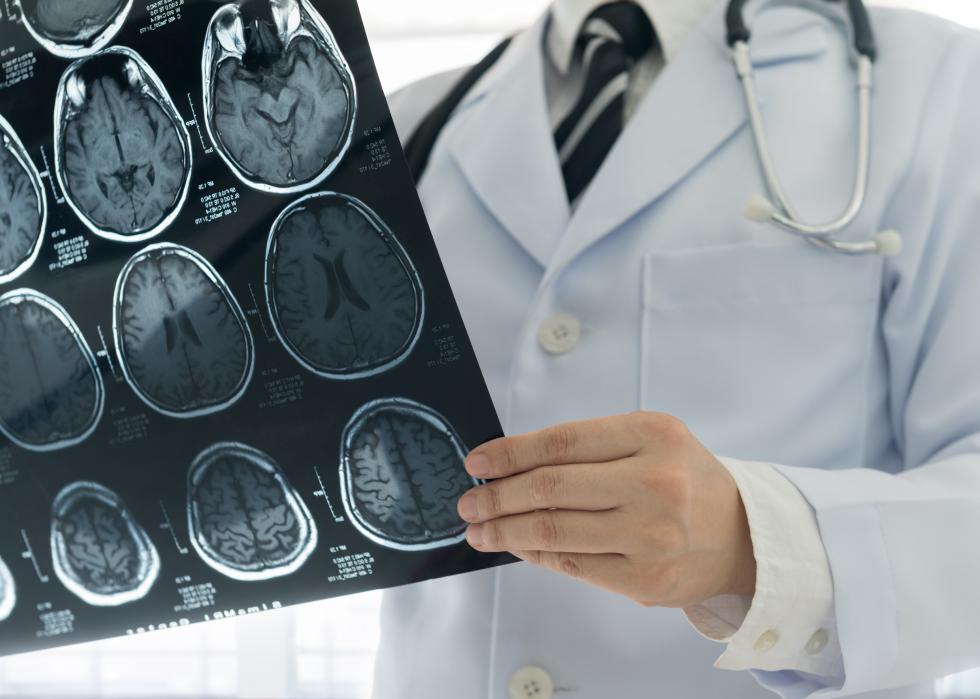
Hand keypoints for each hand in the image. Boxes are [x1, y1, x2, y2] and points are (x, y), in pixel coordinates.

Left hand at [457, 412, 755, 608]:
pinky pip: (570, 564)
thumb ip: (589, 449)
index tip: (477, 462)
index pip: (561, 442)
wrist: (743, 535)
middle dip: (496, 497)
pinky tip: (515, 546)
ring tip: (479, 530)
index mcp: (653, 435)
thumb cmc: (684, 481)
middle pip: (550, 488)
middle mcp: (655, 482)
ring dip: (504, 531)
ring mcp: (650, 534)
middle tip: (468, 502)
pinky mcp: (643, 578)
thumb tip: (511, 468)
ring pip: (553, 530)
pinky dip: (533, 553)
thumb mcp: (650, 441)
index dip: (510, 453)